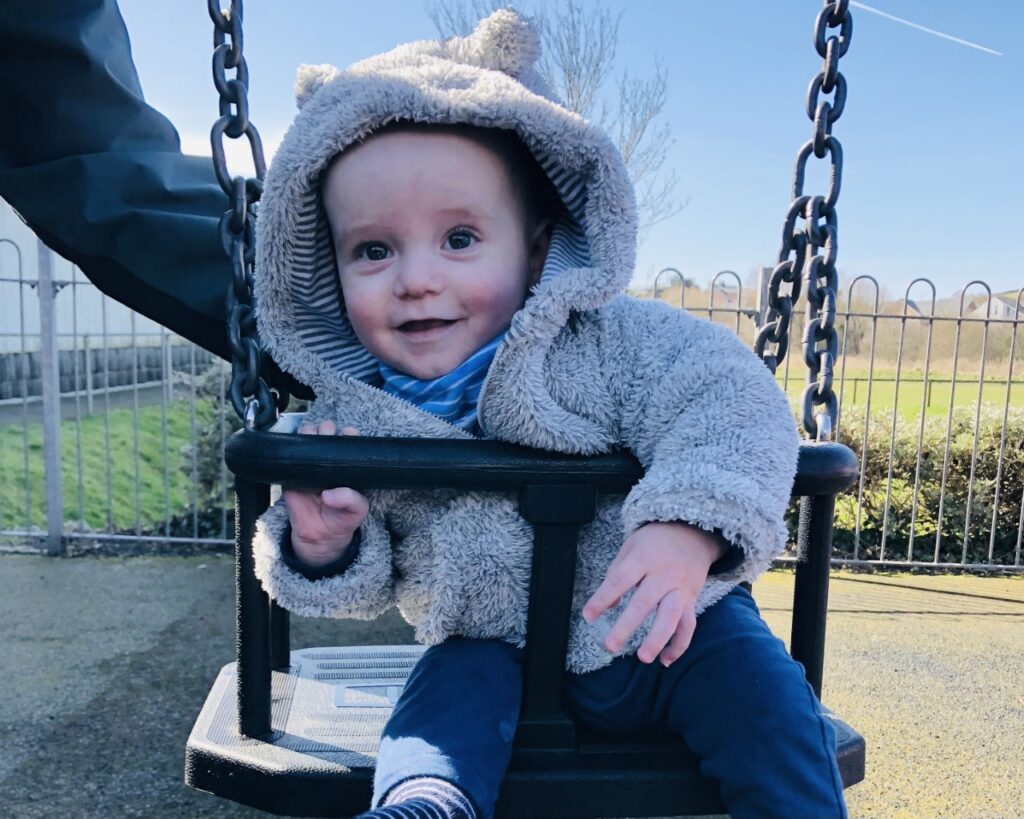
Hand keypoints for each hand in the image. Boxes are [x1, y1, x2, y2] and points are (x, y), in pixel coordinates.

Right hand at [282, 420, 367, 567]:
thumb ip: (350, 500)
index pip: (348, 442)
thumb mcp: (356, 511)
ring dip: (308, 433)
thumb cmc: (342, 519)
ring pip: (307, 439)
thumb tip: (328, 494)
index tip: (345, 434)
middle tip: (327, 435)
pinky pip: (288, 457)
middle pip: (326, 434)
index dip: (347, 435)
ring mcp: (309, 466)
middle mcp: (328, 462)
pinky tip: (296, 449)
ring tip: (312, 439)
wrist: (320, 537)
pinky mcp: (291, 476)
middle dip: (326, 429)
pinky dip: (290, 449)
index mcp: (347, 466)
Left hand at [581, 522, 725, 666]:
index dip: (602, 599)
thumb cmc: (654, 541)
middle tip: (609, 646)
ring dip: (657, 639)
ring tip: (643, 658)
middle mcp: (663, 575)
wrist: (693, 532)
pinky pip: (688, 625)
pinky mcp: (691, 599)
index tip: (587, 616)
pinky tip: (665, 661)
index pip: (619, 581)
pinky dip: (679, 645)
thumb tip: (608, 606)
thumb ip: (617, 574)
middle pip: (643, 603)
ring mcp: (679, 589)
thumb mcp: (631, 547)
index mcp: (643, 559)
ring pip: (671, 617)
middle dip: (626, 627)